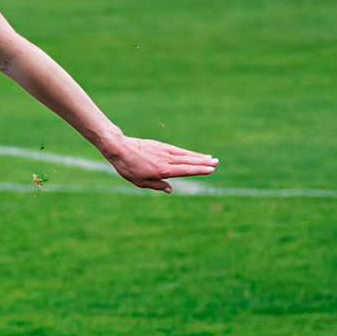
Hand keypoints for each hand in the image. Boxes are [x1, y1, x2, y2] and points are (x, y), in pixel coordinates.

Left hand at [98, 134, 217, 192]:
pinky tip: (191, 155)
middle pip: (189, 161)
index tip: (211, 169)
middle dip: (203, 162)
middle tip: (217, 163)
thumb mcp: (139, 182)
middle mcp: (166, 159)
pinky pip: (177, 150)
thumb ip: (156, 185)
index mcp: (162, 170)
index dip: (199, 170)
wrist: (119, 147)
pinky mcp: (160, 145)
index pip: (185, 170)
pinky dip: (187, 153)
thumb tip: (170, 190)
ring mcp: (164, 151)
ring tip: (210, 158)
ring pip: (185, 155)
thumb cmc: (127, 167)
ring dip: (198, 157)